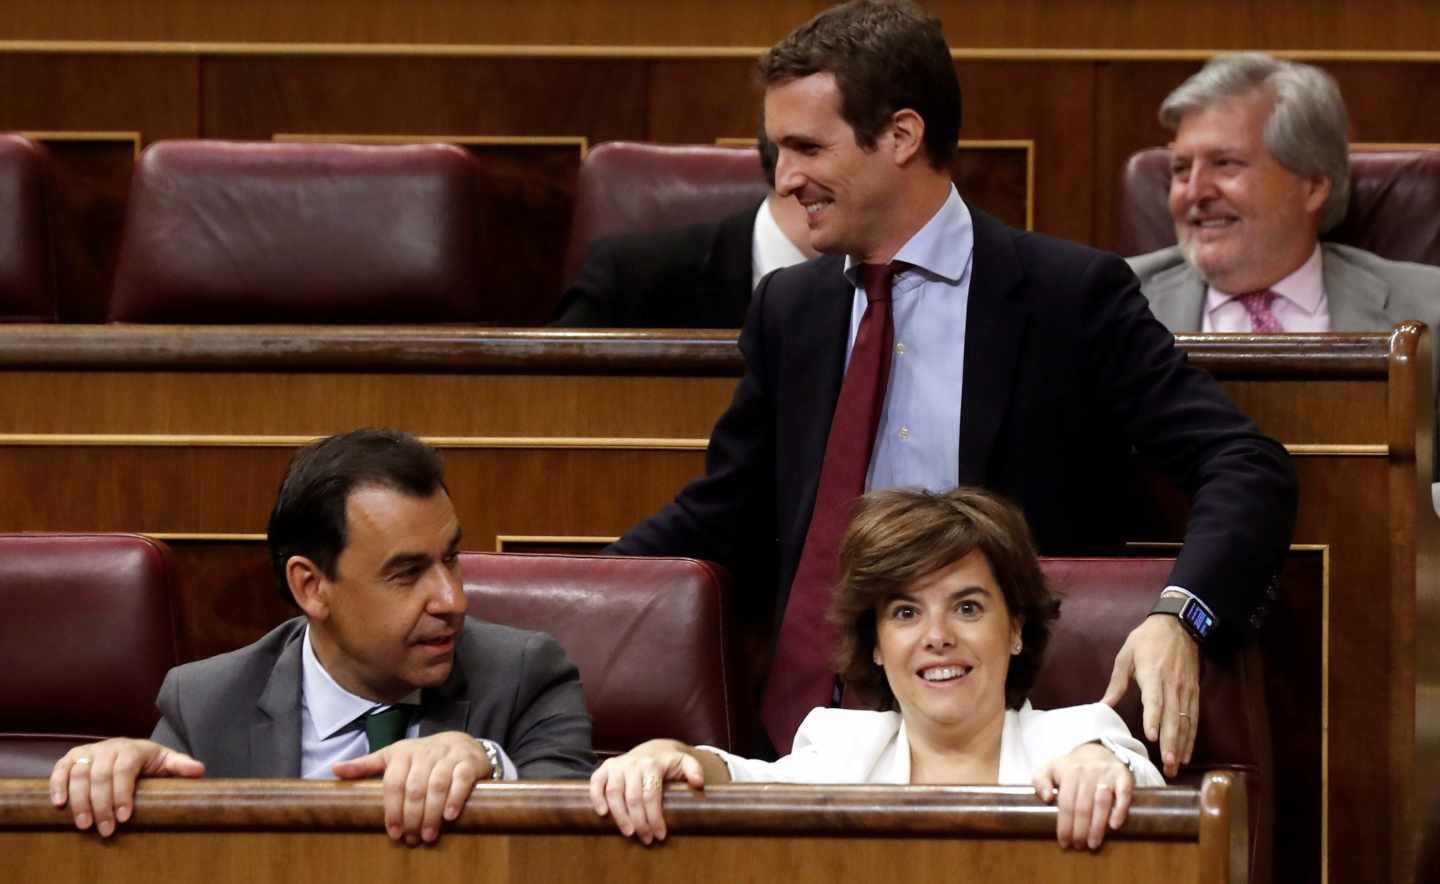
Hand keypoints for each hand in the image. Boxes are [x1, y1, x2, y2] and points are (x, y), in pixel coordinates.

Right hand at [49, 738, 204, 836]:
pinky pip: (60, 769)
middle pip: (100, 775)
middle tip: (105, 829)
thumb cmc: (150, 762)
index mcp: (133, 749)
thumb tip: (198, 770)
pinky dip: (57, 785)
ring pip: (79, 774)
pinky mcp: (72, 758)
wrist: (130, 750)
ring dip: (79, 801)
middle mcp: (109, 747)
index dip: (122, 793)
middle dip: (101, 805)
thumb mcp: (168, 762)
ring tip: (84, 825)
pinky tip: (60, 804)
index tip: (124, 817)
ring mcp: (89, 752)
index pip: (125, 770)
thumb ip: (181, 766)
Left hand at [331, 731, 492, 844]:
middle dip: (412, 817)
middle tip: (412, 838)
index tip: (393, 832)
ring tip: (428, 835)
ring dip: (432, 813)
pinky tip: (450, 816)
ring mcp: (448, 756)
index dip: (392, 809)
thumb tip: (334, 770)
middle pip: (415, 788)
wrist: (461, 742)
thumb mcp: (393, 757)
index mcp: (402, 753)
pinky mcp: (468, 761)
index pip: (393, 783)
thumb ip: (365, 766)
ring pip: (437, 785)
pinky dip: (455, 798)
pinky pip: (461, 779)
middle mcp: (425, 753)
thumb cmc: (422, 756)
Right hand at [588, 739, 707, 843]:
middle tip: (646, 839)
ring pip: (614, 792)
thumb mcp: (685, 763)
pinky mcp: (606, 767)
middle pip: (633, 798)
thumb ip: (694, 770)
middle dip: (639, 822)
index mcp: (652, 765)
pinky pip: (596, 781)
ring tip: (628, 833)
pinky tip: (603, 813)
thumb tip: (698, 783)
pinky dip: (596, 797)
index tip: (660, 835)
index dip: (654, 817)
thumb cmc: (669, 762)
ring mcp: (618, 765)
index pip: (651, 795)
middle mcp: (633, 763)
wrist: (653, 749)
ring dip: (620, 816)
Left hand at [1033, 741, 1134, 849]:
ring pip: (1102, 803)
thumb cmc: (1070, 767)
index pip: (1066, 803)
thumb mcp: (1049, 769)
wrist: (1097, 751)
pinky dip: (1119, 811)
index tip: (1064, 842)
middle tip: (1078, 846)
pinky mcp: (1124, 776)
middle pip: (1083, 806)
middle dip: (1080, 830)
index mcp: (1070, 771)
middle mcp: (1088, 772)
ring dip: (1097, 827)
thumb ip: (1039, 781)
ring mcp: (1107, 774)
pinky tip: (1113, 826)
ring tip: (1093, 844)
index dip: (1065, 825)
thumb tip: (1046, 798)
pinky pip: (1124, 794)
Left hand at [1102, 613, 1198, 776]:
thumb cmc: (1147, 639)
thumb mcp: (1126, 655)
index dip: (1153, 718)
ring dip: (1181, 746)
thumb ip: (1116, 683)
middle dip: (1170, 743)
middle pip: (1172, 718)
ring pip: (1185, 722)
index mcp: (1153, 674)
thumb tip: (1103, 705)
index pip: (1154, 699)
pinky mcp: (1194, 693)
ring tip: (1175, 766)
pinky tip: (1186, 753)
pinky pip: (1193, 718)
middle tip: (1167, 765)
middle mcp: (1172, 685)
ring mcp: (1185, 690)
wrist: (1179, 625)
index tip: (1152, 737)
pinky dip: (1191, 737)